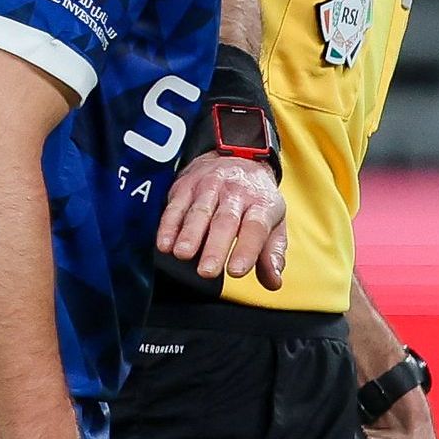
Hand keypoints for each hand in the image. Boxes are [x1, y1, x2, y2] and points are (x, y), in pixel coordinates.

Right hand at [155, 153, 286, 289]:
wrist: (239, 156)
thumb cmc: (256, 198)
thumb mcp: (274, 222)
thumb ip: (272, 254)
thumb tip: (274, 283)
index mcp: (262, 203)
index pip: (256, 228)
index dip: (246, 249)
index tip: (236, 271)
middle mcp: (236, 193)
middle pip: (225, 221)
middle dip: (215, 247)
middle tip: (207, 271)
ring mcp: (210, 187)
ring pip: (199, 212)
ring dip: (189, 235)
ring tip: (183, 255)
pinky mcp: (186, 186)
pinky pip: (176, 206)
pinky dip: (168, 226)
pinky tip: (165, 243)